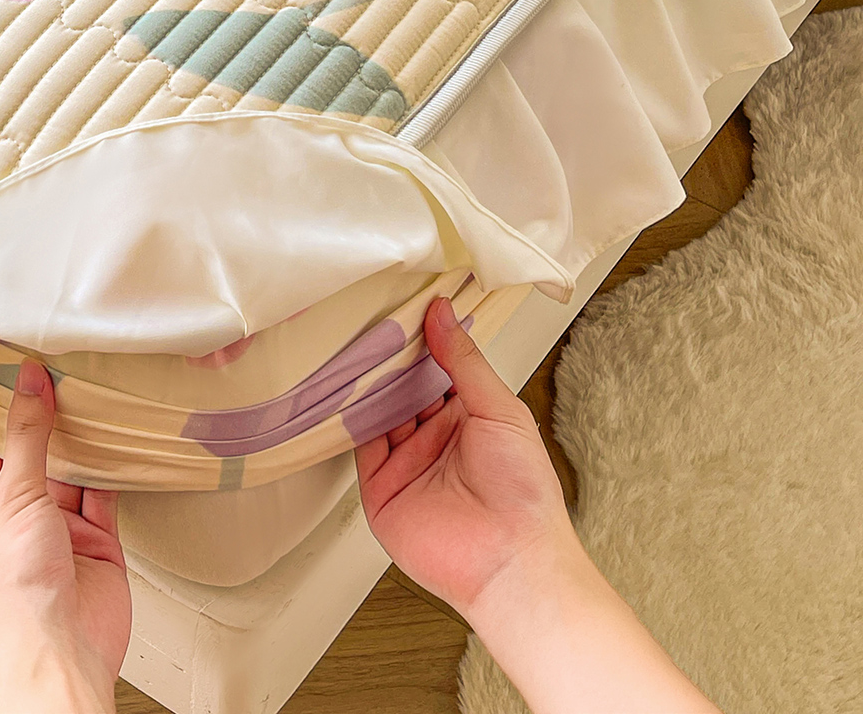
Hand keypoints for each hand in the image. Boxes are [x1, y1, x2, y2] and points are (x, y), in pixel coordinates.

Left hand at [0, 360, 130, 713]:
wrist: (59, 649)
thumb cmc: (14, 593)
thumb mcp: (13, 494)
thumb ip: (27, 434)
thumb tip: (28, 382)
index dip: (5, 408)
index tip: (22, 366)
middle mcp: (16, 516)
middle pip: (36, 453)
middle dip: (51, 420)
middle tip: (66, 370)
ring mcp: (58, 528)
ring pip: (73, 469)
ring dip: (84, 441)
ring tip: (95, 394)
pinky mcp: (96, 539)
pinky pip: (105, 491)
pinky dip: (114, 466)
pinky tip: (119, 437)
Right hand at [358, 298, 721, 713]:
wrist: (510, 561)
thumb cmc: (524, 495)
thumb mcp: (500, 410)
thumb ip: (464, 362)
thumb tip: (443, 316)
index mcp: (470, 419)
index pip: (439, 369)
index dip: (424, 341)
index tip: (408, 307)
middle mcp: (437, 440)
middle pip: (403, 388)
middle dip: (390, 359)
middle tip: (374, 320)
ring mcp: (407, 464)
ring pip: (378, 411)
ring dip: (368, 383)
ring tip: (355, 345)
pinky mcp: (381, 489)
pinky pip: (360, 445)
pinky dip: (351, 418)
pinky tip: (345, 390)